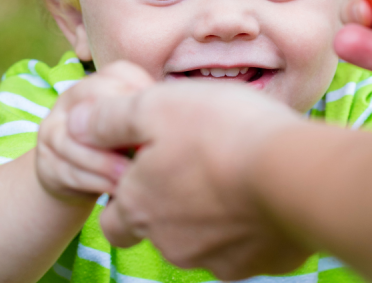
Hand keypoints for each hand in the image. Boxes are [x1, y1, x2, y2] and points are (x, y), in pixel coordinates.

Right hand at [36, 61, 152, 202]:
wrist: (80, 182)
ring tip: (132, 176)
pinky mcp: (45, 163)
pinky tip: (117, 190)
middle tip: (148, 150)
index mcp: (100, 81)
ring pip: (76, 141)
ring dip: (107, 161)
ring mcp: (53, 129)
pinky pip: (68, 170)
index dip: (144, 97)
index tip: (165, 122)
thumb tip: (182, 119)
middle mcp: (72, 98)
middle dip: (122, 126)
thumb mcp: (138, 128)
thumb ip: (153, 116)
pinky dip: (96, 182)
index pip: (121, 74)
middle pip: (93, 101)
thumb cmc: (122, 149)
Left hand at [68, 81, 310, 278]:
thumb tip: (76, 123)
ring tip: (238, 177)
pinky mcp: (259, 264)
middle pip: (160, 230)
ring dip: (213, 216)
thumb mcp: (156, 106)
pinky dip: (251, 227)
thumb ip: (110, 118)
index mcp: (141, 205)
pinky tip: (267, 196)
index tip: (152, 168)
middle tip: (200, 168)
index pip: (112, 218)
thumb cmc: (222, 131)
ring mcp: (217, 259)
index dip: (126, 194)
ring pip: (204, 241)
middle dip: (171, 206)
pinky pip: (248, 248)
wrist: (295, 174)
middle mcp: (172, 242)